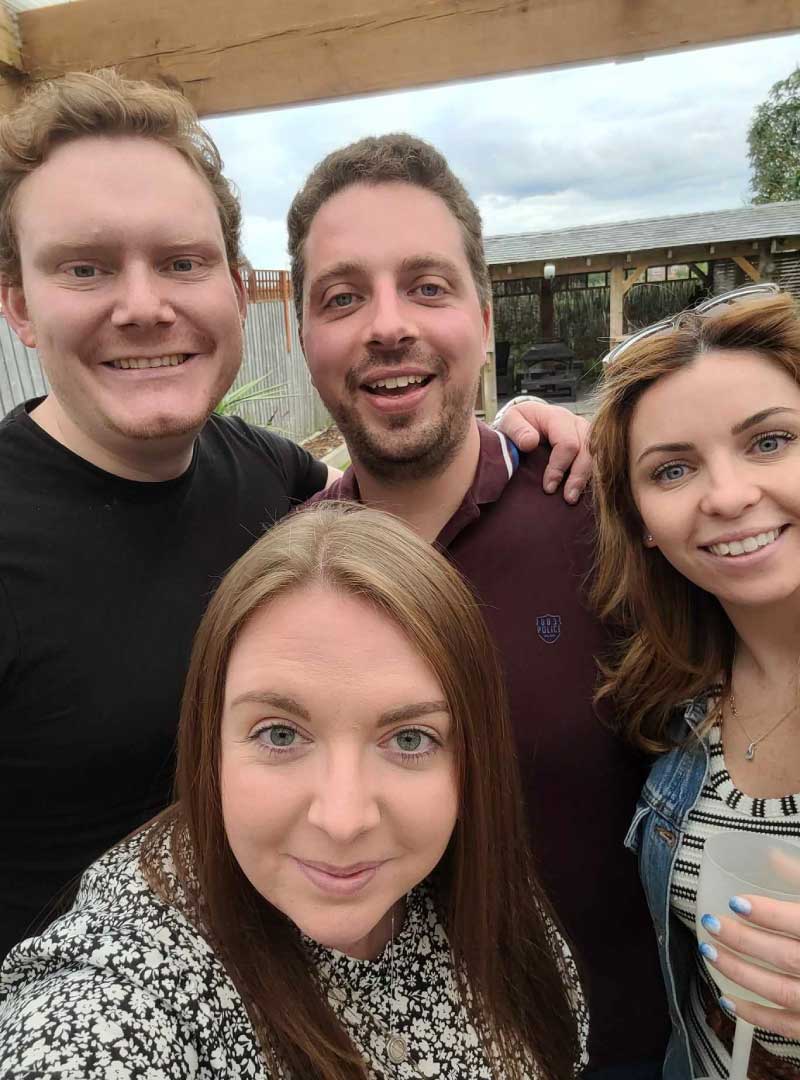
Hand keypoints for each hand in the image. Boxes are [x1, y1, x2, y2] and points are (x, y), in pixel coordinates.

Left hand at [494, 401, 590, 502]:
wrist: (528, 419)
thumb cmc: (519, 422)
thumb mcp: (510, 420)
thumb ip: (517, 430)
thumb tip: (530, 443)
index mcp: (558, 417)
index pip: (567, 443)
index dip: (559, 467)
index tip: (548, 488)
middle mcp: (577, 424)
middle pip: (587, 451)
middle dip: (578, 477)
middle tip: (568, 498)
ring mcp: (587, 435)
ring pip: (596, 457)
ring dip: (587, 479)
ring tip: (575, 499)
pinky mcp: (590, 446)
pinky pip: (598, 462)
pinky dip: (591, 478)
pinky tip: (583, 493)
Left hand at [699, 893, 799, 1037]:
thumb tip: (771, 855)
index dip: (769, 914)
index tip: (736, 901)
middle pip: (787, 957)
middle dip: (745, 941)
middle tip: (712, 922)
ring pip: (782, 992)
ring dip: (741, 973)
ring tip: (710, 951)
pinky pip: (788, 1026)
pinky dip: (756, 1015)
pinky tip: (727, 997)